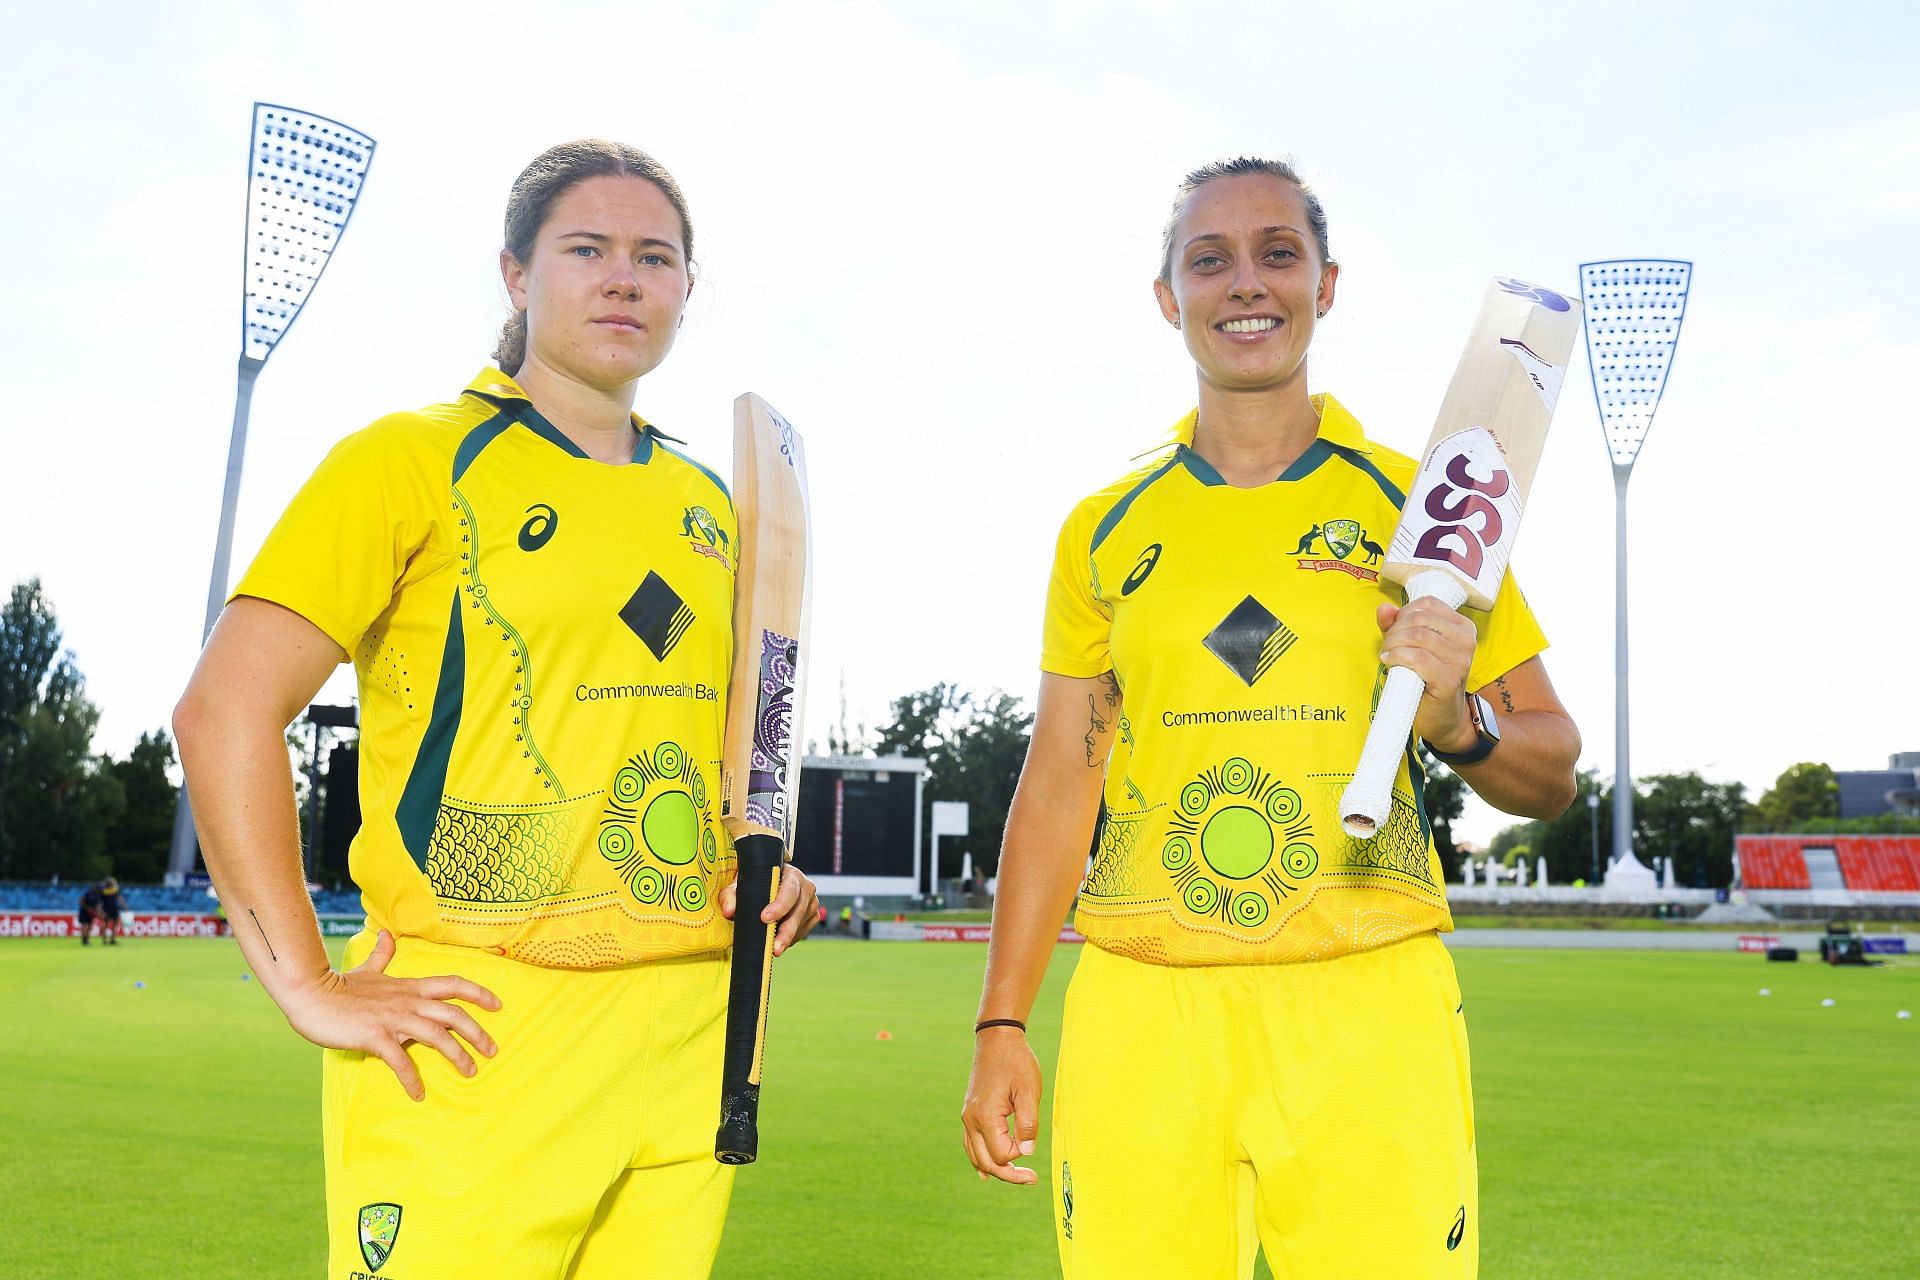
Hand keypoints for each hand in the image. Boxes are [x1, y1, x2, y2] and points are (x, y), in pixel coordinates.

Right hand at [279, 930, 500, 1101]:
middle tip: (492, 1051)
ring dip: (457, 1056)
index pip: (453, 984)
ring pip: (437, 1036)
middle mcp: (408, 1001)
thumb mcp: (367, 969)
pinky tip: (418, 1094)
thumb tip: (387, 935)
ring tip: (469, 1072)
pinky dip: (412, 1078)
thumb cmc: (339, 986)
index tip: (498, 1005)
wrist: (310, 993)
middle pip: (454, 1014)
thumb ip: (383, 956)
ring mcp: (393, 1018)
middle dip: (478, 1032)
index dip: (478, 993)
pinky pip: (401, 1060)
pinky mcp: (375, 1036)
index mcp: (410, 987)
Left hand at [720, 864, 819, 956]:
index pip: (789, 890)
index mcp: (791, 874)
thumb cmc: (757, 881)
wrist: (769, 882)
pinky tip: (778, 940)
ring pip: (801, 923)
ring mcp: (811, 902)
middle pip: (798, 911)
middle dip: (786, 931)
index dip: (779, 905)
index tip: (765, 918)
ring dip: (787, 937)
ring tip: (771, 948)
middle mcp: (805, 887)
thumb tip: (729, 910)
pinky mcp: (812, 916)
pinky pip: (803, 931)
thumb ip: (731, 894)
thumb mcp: (741, 883)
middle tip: (775, 948)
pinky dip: (791, 938)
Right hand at [960, 1027, 1040, 1184]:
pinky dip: (980, 1159)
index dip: (1018, 1158)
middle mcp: (971, 1120)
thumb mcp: (1029, 1091)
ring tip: (1017, 1176)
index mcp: (985, 1116)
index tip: (1032, 1148)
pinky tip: (986, 1171)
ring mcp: (967, 1117)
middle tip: (1032, 1179)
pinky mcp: (970, 1114)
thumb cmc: (1016, 1062)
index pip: (1000, 1155)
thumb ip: (1028, 1124)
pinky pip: (970, 1145)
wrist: (996, 1039)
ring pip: (976, 1156)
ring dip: (995, 1168)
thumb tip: (1026, 1153)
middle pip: (986, 1162)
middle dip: (1008, 1174)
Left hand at [1376, 599, 1477, 753]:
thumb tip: (1384, 608)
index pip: (1427, 603)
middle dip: (1395, 631)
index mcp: (1462, 627)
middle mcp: (1466, 640)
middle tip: (1388, 647)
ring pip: (1417, 636)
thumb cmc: (1426, 680)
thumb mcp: (1411, 647)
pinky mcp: (1450, 680)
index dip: (1403, 614)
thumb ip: (1396, 625)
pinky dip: (1397, 658)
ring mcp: (1460, 661)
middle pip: (1419, 618)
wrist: (1442, 719)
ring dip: (1393, 645)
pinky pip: (1418, 658)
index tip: (1395, 631)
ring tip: (1388, 656)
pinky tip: (1389, 664)